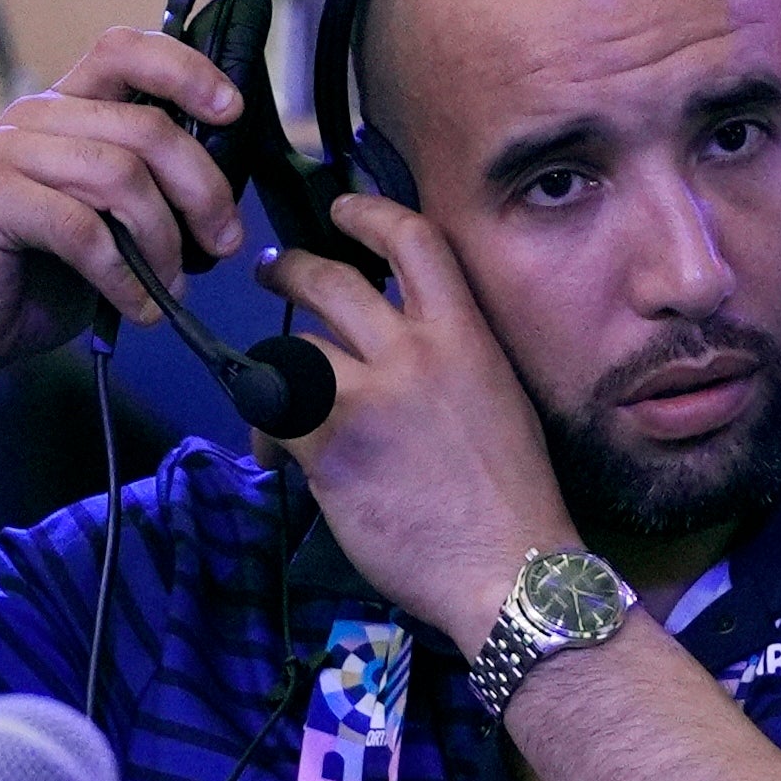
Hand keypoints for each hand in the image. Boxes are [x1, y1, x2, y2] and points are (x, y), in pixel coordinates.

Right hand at [0, 23, 255, 395]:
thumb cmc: (38, 277)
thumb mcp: (109, 225)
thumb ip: (149, 192)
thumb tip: (222, 194)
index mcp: (66, 108)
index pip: (125, 50)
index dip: (185, 70)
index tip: (233, 111)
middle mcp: (34, 116)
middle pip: (143, 126)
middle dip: (201, 187)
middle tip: (224, 241)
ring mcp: (6, 152)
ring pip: (118, 175)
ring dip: (162, 239)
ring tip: (172, 285)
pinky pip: (80, 228)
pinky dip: (122, 275)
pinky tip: (138, 306)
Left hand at [259, 192, 575, 647]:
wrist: (510, 569)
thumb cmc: (513, 502)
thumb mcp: (497, 403)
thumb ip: (448, 365)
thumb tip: (389, 359)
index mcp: (466, 337)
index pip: (414, 242)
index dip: (369, 215)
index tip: (342, 211)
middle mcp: (415, 352)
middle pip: (332, 283)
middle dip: (293, 272)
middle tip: (275, 274)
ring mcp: (370, 395)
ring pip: (294, 352)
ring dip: (275, 373)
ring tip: (271, 400)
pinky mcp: (331, 444)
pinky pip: (275, 414)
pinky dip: (267, 433)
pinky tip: (275, 457)